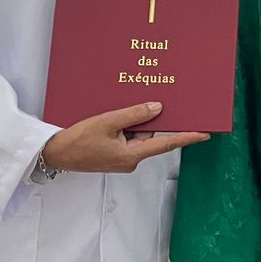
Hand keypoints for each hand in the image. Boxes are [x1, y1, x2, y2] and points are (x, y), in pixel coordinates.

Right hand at [40, 101, 208, 173]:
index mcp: (132, 156)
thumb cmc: (78, 141)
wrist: (55, 154)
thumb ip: (134, 115)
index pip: (166, 144)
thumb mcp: (108, 122)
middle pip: (150, 136)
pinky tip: (114, 117)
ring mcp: (121, 159)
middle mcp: (130, 160)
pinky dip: (124, 127)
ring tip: (120, 110)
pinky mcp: (113, 155)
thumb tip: (157, 108)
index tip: (205, 134)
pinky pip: (126, 138)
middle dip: (149, 120)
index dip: (187, 138)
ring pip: (137, 136)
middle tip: (154, 101)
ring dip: (133, 123)